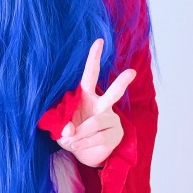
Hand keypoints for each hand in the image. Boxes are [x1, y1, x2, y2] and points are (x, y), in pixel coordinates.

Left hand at [56, 38, 136, 167]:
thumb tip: (70, 130)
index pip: (90, 74)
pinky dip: (84, 144)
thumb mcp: (59, 126)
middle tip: (132, 72)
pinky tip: (78, 146)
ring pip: (95, 123)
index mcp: (86, 95)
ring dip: (79, 134)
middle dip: (122, 82)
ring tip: (71, 141)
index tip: (99, 41)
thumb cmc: (70, 132)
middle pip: (113, 93)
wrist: (82, 152)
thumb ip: (61, 125)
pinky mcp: (116, 133)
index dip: (94, 58)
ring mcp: (111, 118)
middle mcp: (102, 104)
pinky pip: (98, 138)